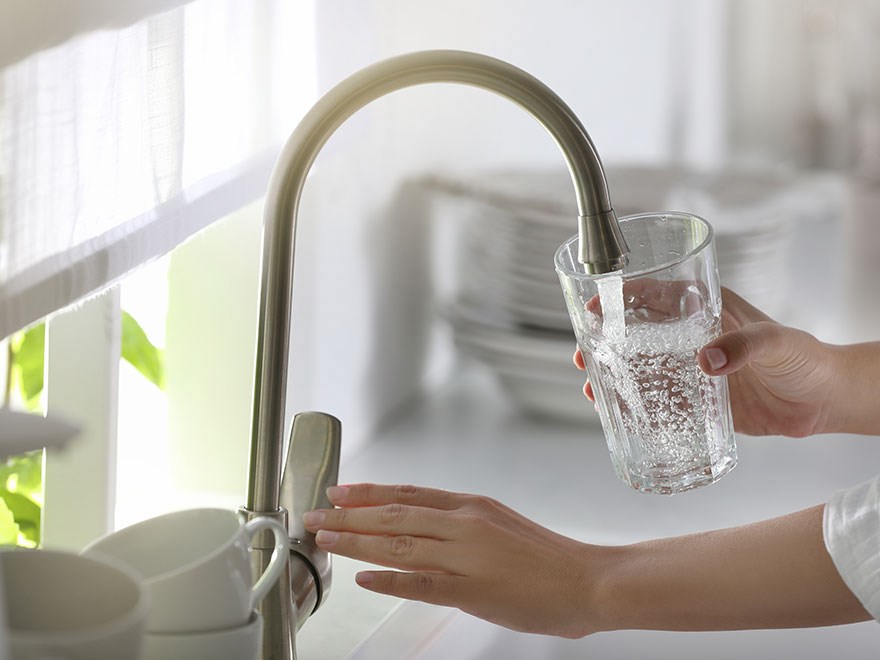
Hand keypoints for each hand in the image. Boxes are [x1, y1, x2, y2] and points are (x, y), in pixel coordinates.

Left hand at [304, 485, 868, 634]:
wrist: (588, 580)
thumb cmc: (548, 556)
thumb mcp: (500, 523)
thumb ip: (462, 523)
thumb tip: (423, 525)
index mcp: (471, 506)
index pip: (410, 495)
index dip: (370, 493)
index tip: (340, 491)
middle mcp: (464, 524)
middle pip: (395, 516)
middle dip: (349, 515)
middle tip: (315, 513)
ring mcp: (466, 555)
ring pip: (399, 544)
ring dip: (356, 541)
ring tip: (324, 539)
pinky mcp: (471, 588)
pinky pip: (421, 582)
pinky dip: (389, 579)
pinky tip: (363, 578)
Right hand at [574, 287, 838, 436]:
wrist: (824, 401)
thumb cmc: (806, 359)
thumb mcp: (777, 343)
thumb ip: (744, 346)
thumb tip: (706, 361)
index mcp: (707, 310)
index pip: (656, 295)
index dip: (622, 298)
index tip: (594, 306)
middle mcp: (692, 337)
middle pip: (637, 333)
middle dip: (606, 341)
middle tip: (583, 353)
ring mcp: (692, 369)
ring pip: (642, 368)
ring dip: (614, 375)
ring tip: (591, 387)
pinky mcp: (698, 400)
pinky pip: (660, 401)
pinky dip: (637, 405)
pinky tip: (618, 413)